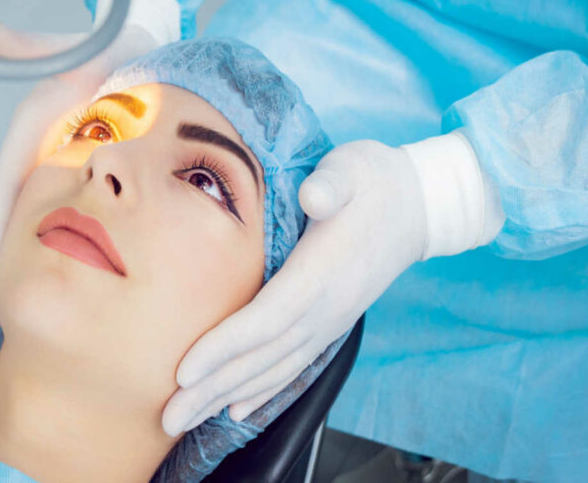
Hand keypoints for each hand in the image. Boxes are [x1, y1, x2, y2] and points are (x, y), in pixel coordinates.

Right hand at [0, 0, 180, 328]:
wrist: (143, 44)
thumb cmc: (116, 45)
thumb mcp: (84, 47)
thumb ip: (43, 48)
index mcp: (38, 126)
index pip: (9, 187)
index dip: (2, 235)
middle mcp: (41, 148)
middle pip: (16, 216)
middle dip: (5, 268)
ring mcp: (58, 161)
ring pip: (35, 222)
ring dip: (21, 267)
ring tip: (11, 316)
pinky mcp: (79, 170)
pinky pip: (62, 215)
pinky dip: (54, 250)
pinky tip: (58, 281)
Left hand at [161, 140, 428, 434]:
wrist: (417, 205)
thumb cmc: (374, 182)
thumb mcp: (353, 169)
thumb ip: (332, 184)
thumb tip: (315, 196)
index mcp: (323, 271)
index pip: (268, 318)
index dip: (225, 346)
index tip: (186, 370)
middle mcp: (328, 307)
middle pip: (263, 356)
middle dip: (213, 387)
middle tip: (169, 416)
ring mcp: (330, 320)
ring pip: (274, 368)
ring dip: (227, 395)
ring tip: (186, 419)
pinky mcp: (330, 323)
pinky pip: (293, 365)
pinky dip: (262, 388)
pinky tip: (236, 407)